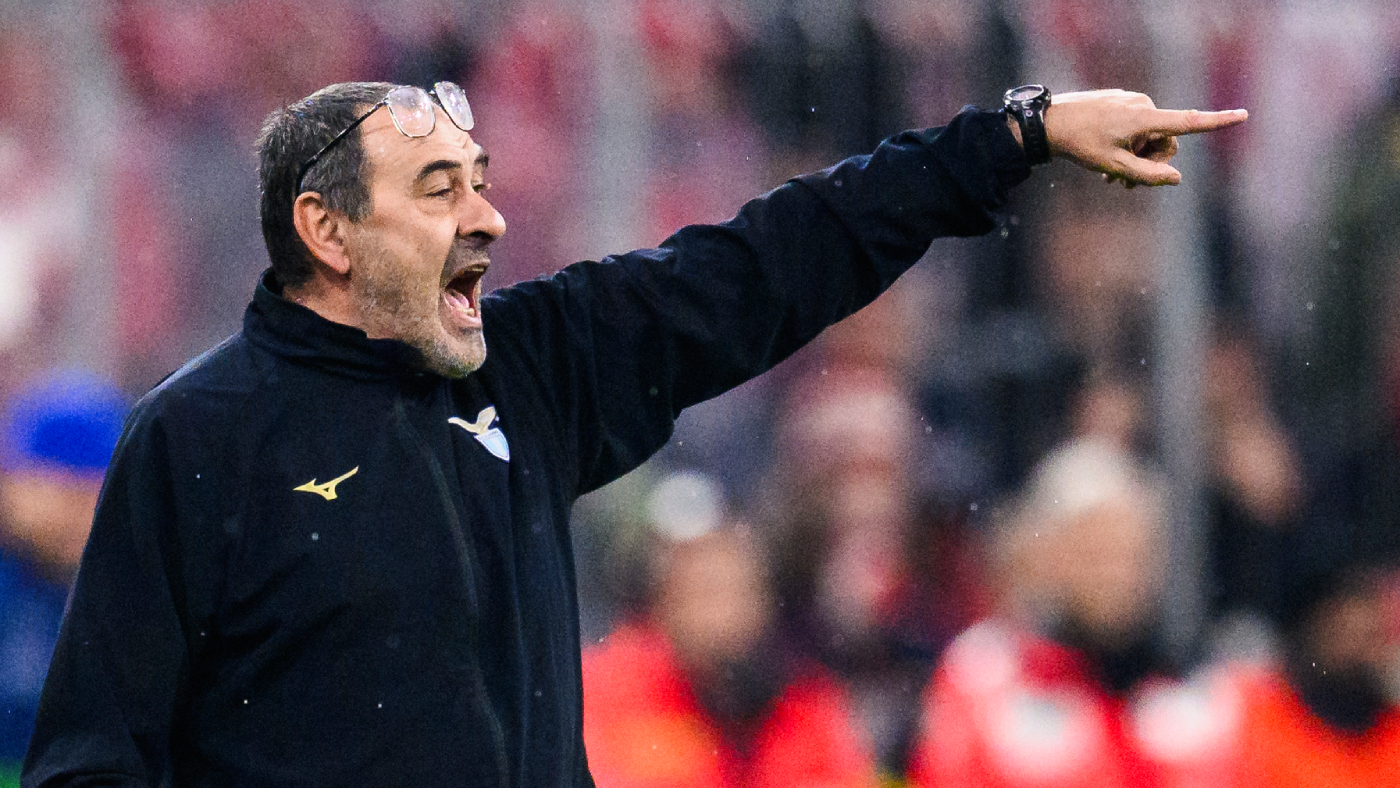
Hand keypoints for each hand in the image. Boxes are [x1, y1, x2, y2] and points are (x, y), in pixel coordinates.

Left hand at [1040, 89, 1246, 186]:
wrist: (1049, 123)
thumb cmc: (1080, 145)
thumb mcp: (1113, 166)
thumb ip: (1147, 174)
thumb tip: (1177, 179)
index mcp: (1145, 118)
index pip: (1188, 121)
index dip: (1216, 121)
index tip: (1242, 115)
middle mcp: (1143, 105)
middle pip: (1165, 142)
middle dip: (1150, 164)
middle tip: (1124, 186)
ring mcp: (1132, 101)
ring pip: (1149, 138)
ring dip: (1136, 159)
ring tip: (1110, 178)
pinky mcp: (1122, 102)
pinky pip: (1136, 127)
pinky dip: (1128, 146)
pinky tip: (1106, 160)